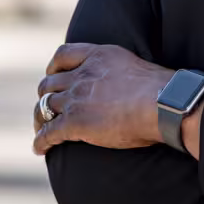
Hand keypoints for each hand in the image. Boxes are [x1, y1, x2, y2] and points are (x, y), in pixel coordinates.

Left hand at [32, 42, 173, 155]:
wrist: (164, 103)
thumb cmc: (161, 90)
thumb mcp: (135, 67)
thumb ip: (119, 72)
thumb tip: (125, 86)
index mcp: (99, 56)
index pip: (64, 55)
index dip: (54, 67)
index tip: (53, 75)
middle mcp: (83, 74)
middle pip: (49, 83)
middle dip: (46, 95)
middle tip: (49, 108)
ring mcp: (76, 98)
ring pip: (44, 107)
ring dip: (40, 119)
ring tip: (41, 129)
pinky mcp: (74, 122)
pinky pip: (48, 132)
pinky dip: (41, 141)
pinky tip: (40, 149)